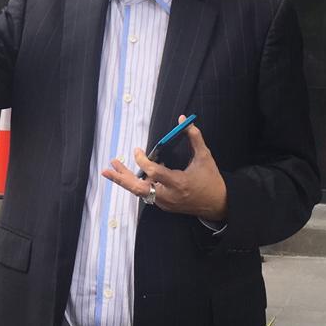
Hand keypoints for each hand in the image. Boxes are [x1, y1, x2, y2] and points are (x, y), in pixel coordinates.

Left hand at [102, 120, 227, 222]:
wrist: (217, 204)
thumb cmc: (211, 179)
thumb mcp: (205, 157)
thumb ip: (194, 138)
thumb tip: (183, 120)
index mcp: (178, 183)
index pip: (154, 173)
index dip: (142, 161)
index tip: (137, 150)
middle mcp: (168, 195)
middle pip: (139, 189)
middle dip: (122, 178)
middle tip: (108, 169)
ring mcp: (165, 202)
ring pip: (139, 192)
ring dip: (126, 179)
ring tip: (113, 167)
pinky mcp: (164, 205)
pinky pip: (147, 194)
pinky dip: (138, 183)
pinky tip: (132, 172)